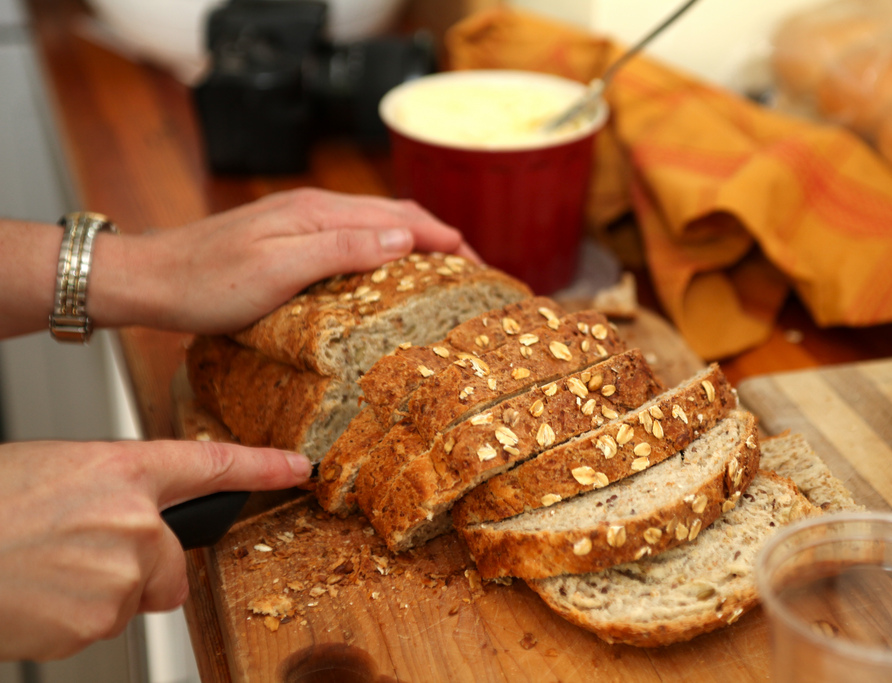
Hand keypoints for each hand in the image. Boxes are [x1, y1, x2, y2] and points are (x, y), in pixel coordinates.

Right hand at [0, 440, 310, 660]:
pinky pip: (104, 624)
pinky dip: (74, 617)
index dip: (261, 466)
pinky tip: (37, 595)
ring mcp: (121, 572)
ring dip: (99, 591)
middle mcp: (135, 519)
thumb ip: (114, 492)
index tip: (295, 467)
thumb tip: (141, 519)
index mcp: (122, 468)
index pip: (211, 463)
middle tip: (75, 555)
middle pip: (172, 561)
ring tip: (43, 569)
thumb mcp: (55, 472)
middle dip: (139, 567)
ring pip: (135, 595)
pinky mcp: (100, 619)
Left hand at [90, 188, 479, 333]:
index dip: (445, 237)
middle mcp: (315, 209)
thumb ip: (343, 248)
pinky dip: (385, 249)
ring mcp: (301, 222)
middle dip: (438, 236)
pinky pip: (353, 238)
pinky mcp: (289, 238)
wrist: (150, 280)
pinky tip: (387, 271)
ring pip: (375, 224)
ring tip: (442, 271)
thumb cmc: (208, 283)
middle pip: (394, 214)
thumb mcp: (279, 269)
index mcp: (319, 212)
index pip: (400, 216)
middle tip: (472, 269)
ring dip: (414, 242)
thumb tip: (406, 237)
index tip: (479, 264)